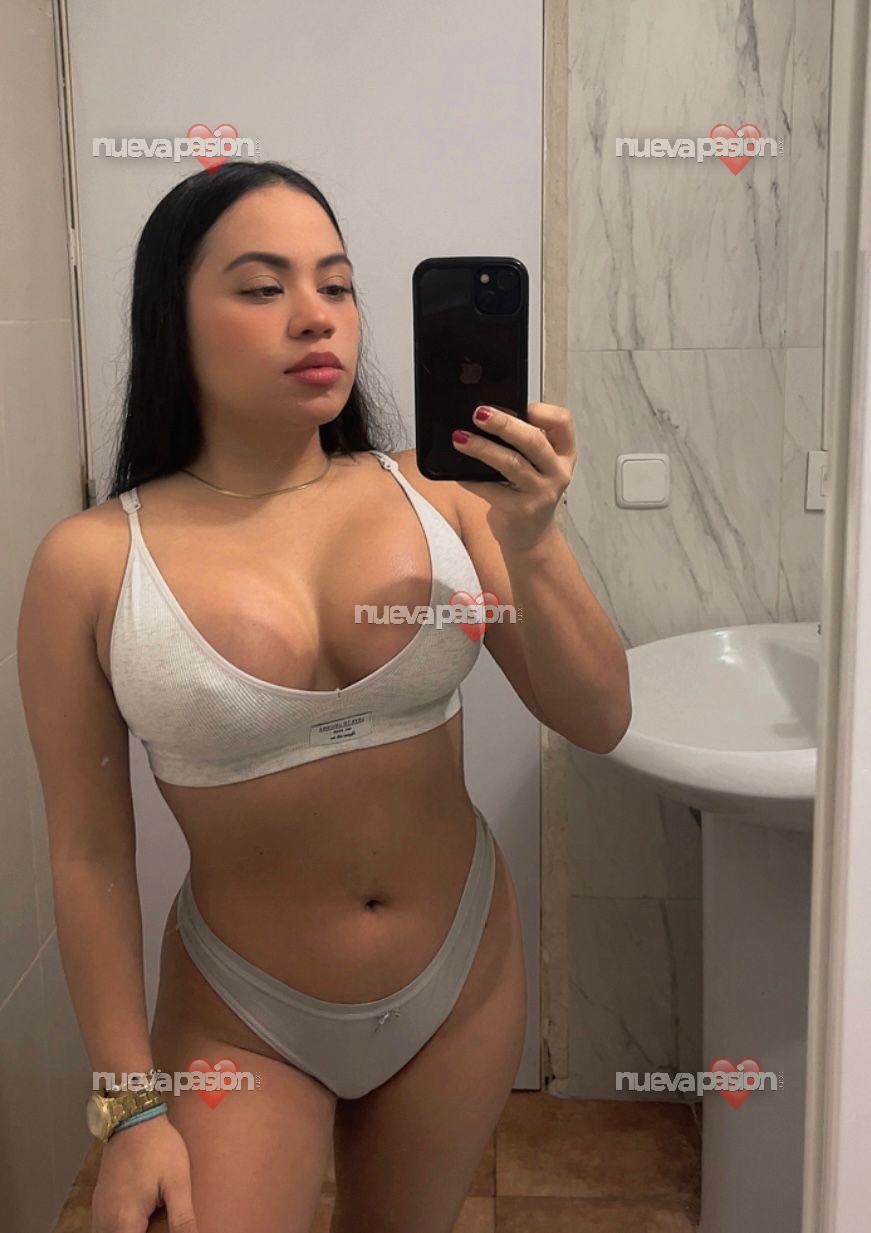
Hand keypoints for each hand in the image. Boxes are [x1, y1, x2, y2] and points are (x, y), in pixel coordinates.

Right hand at [91, 1112, 197, 1232]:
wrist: (133, 1118)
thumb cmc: (158, 1147)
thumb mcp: (177, 1182)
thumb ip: (182, 1219)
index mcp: (124, 1222)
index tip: (162, 1231)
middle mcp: (105, 1222)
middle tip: (161, 1222)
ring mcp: (99, 1212)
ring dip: (132, 1232)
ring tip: (153, 1220)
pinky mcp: (99, 1203)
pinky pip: (106, 1228)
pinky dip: (123, 1228)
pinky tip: (140, 1219)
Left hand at [451, 402, 575, 548]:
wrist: (530, 536)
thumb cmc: (528, 493)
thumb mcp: (537, 465)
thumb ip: (523, 444)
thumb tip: (486, 418)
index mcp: (564, 454)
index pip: (563, 422)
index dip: (543, 410)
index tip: (522, 407)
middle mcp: (557, 472)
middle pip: (533, 441)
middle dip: (504, 424)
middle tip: (479, 413)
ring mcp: (541, 493)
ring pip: (511, 463)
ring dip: (483, 448)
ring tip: (460, 438)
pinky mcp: (520, 510)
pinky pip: (491, 489)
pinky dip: (472, 479)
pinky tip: (459, 473)